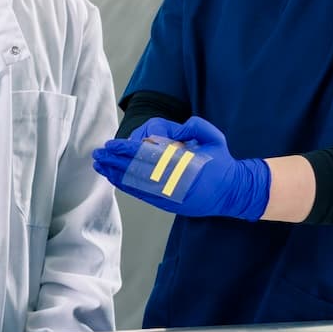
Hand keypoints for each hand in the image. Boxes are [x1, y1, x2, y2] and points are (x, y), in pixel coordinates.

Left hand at [92, 116, 270, 220]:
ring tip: (101, 166)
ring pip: (138, 184)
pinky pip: (144, 195)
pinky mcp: (169, 204)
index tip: (113, 145)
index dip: (128, 150)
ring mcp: (171, 195)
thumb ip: (194, 126)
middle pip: (138, 170)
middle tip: (99, 154)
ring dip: (117, 174)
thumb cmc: (222, 163)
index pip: (149, 155)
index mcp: (184, 163)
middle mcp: (175, 181)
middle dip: (116, 161)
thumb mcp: (214, 137)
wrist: (233, 193)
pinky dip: (128, 187)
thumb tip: (174, 128)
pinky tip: (116, 179)